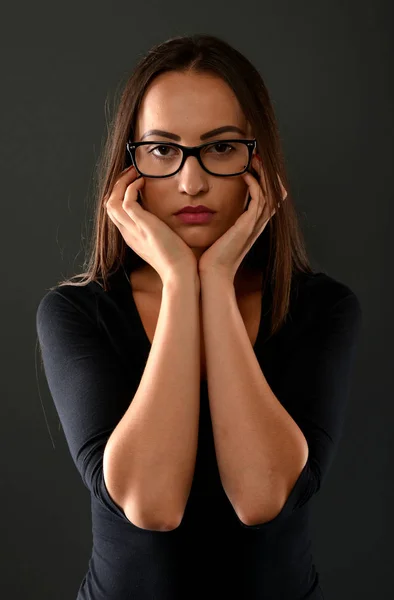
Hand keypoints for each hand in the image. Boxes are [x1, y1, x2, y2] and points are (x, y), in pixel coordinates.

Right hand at [105, 166, 196, 285]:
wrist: (179, 272)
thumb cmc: (177, 259)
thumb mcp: (162, 240)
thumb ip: (158, 228)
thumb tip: (164, 217)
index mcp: (131, 236)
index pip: (115, 212)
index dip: (120, 194)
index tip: (133, 181)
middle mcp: (127, 232)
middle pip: (108, 204)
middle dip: (117, 185)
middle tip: (131, 172)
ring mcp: (132, 229)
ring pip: (111, 201)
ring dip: (122, 183)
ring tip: (135, 172)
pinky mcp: (141, 225)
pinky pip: (126, 201)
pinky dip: (132, 188)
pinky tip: (143, 181)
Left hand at [198, 154, 287, 281]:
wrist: (211, 274)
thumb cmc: (210, 257)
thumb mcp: (216, 233)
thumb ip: (218, 220)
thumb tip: (206, 208)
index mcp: (251, 225)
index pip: (268, 198)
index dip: (265, 180)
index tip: (253, 165)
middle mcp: (256, 224)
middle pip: (275, 192)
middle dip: (268, 173)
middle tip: (257, 157)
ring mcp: (254, 225)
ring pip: (271, 193)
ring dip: (264, 174)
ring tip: (254, 159)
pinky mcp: (248, 226)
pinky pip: (259, 199)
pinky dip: (255, 184)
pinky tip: (244, 174)